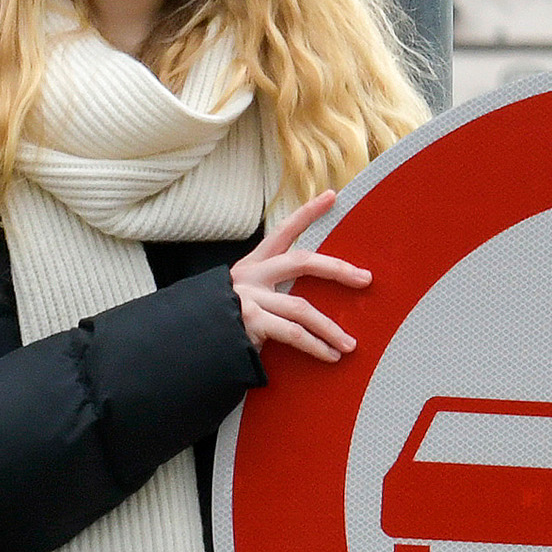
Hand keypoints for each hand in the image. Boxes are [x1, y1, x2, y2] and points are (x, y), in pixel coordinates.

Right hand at [230, 190, 370, 362]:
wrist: (186, 342)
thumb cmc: (220, 322)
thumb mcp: (244, 299)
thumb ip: (270, 295)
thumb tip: (309, 306)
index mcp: (252, 265)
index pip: (283, 231)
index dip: (308, 212)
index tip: (332, 196)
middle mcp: (250, 275)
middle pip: (302, 261)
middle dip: (337, 269)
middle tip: (365, 278)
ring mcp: (249, 297)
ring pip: (302, 307)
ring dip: (330, 328)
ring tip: (350, 344)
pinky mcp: (250, 320)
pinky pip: (293, 333)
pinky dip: (316, 346)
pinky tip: (331, 355)